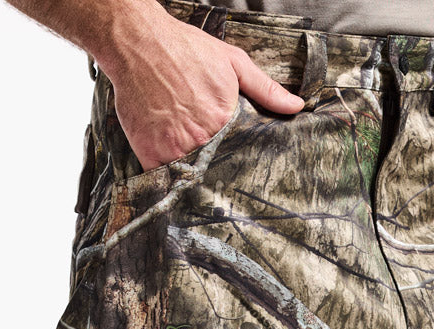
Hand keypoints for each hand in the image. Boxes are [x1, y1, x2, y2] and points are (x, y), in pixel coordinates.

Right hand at [100, 10, 303, 171]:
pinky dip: (169, 180)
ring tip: (199, 176)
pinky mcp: (149, 153)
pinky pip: (163, 180)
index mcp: (223, 121)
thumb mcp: (233, 62)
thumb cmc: (184, 49)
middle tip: (223, 181)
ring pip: (191, 180)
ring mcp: (172, 149)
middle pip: (216, 172)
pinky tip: (175, 173)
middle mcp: (199, 139)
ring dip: (196, 181)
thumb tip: (295, 106)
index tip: (243, 172)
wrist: (138, 42)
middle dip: (220, 176)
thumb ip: (265, 88)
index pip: (240, 157)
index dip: (241, 165)